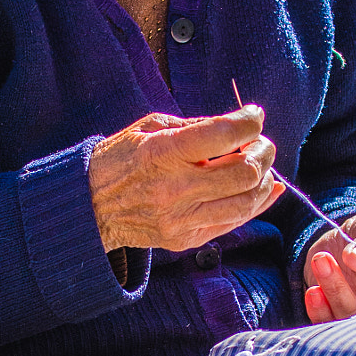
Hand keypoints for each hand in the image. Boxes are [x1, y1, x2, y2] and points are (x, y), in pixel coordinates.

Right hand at [88, 106, 283, 253]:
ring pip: (245, 202)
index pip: (224, 135)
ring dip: (263, 181)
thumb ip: (197, 126)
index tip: (254, 116)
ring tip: (261, 167)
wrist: (90, 207)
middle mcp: (174, 188)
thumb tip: (240, 127)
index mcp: (163, 152)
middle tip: (261, 144)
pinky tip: (264, 190)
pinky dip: (255, 204)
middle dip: (264, 152)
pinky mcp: (185, 238)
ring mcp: (181, 218)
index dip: (249, 122)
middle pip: (244, 172)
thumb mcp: (150, 128)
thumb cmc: (121, 159)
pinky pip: (233, 222)